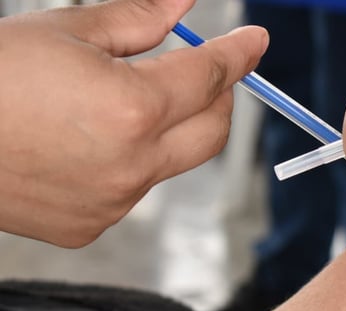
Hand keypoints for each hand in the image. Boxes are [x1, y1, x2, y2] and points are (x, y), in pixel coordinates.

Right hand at [0, 0, 266, 246]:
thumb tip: (185, 5)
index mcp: (133, 109)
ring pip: (172, 162)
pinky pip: (132, 189)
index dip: (238, 55)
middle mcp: (135, 165)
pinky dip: (128, 161)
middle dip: (219, 98)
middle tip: (205, 73)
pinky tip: (85, 142)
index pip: (210, 77)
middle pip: (213, 132)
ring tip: (119, 103)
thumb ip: (138, 19)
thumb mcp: (64, 30)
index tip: (254, 43)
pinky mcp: (92, 226)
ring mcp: (114, 202)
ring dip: (168, 130)